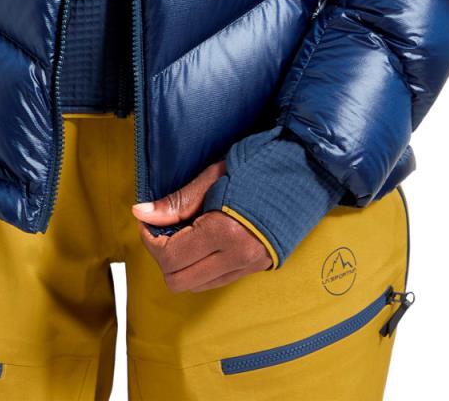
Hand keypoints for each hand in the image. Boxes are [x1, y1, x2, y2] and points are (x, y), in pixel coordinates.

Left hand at [131, 160, 272, 291]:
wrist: (307, 170)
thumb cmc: (262, 163)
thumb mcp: (216, 174)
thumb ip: (178, 200)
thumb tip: (141, 213)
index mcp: (225, 232)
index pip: (170, 257)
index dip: (150, 239)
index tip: (148, 220)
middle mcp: (238, 257)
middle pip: (178, 280)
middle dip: (162, 255)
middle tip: (161, 227)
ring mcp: (250, 266)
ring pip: (196, 285)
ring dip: (180, 263)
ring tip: (182, 231)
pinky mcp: (257, 267)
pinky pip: (215, 280)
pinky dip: (199, 266)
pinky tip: (201, 240)